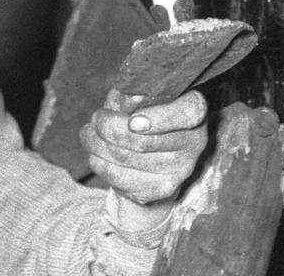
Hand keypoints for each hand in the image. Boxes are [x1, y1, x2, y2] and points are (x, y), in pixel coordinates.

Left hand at [80, 88, 206, 227]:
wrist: (148, 151)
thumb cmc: (140, 110)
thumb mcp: (136, 95)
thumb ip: (132, 94)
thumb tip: (133, 99)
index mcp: (193, 110)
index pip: (189, 113)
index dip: (160, 118)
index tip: (132, 120)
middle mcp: (194, 143)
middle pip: (145, 141)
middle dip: (108, 127)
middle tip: (97, 118)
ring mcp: (180, 170)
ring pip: (125, 158)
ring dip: (96, 143)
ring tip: (90, 133)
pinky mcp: (161, 189)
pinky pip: (119, 178)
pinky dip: (98, 162)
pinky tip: (96, 153)